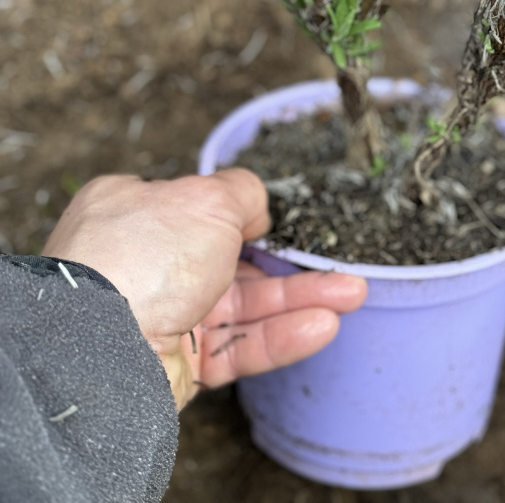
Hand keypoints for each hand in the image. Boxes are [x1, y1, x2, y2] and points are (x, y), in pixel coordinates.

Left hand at [44, 169, 366, 408]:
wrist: (100, 347)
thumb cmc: (140, 259)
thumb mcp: (207, 198)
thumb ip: (243, 193)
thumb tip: (256, 208)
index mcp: (134, 210)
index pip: (198, 209)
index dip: (241, 215)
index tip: (278, 223)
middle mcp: (144, 262)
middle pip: (231, 261)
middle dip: (289, 264)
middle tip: (336, 267)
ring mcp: (160, 315)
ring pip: (243, 306)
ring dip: (298, 299)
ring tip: (351, 294)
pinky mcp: (175, 364)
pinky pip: (237, 347)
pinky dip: (280, 336)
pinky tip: (321, 324)